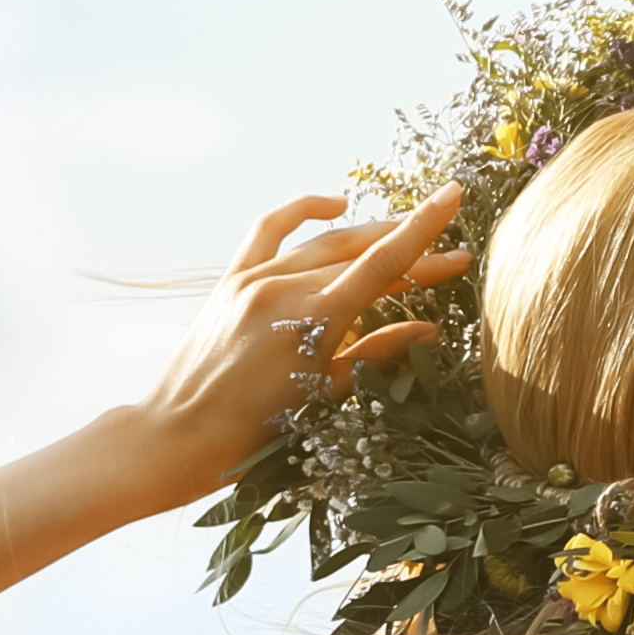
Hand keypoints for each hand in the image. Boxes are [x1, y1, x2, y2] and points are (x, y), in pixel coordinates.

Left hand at [137, 188, 467, 489]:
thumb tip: (429, 330)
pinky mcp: (231, 281)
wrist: (180, 435)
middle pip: (360, 253)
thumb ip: (377, 353)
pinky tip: (334, 206)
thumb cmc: (256, 432)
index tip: (453, 199)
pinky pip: (270, 231)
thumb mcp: (326, 395)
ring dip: (370, 235)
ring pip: (323, 244)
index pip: (382, 264)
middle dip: (410, 244)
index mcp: (312, 320)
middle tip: (452, 250)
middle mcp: (282, 289)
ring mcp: (253, 280)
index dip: (424, 231)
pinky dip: (303, 211)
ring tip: (407, 233)